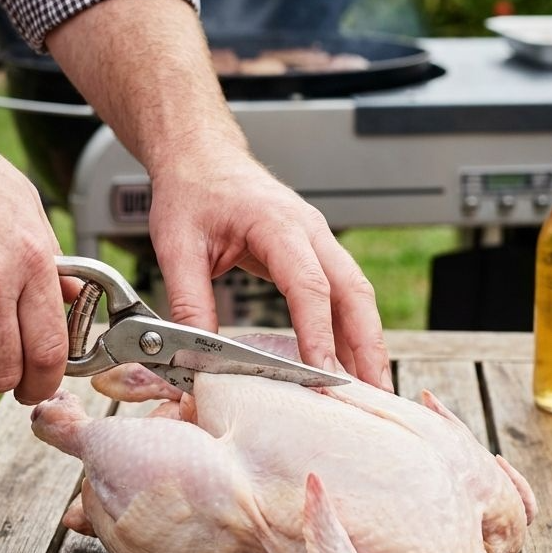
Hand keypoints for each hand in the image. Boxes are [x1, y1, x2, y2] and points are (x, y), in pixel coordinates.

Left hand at [147, 150, 392, 389]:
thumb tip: (196, 355)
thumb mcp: (177, 246)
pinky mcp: (314, 253)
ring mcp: (318, 241)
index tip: (323, 374)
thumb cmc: (193, 191)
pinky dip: (351, 330)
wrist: (202, 158)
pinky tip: (350, 362)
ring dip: (367, 342)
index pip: (309, 285)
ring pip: (356, 295)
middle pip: (354, 292)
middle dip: (368, 346)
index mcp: (277, 223)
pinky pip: (341, 294)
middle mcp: (310, 231)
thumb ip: (189, 302)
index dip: (318, 334)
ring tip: (372, 390)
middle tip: (374, 393)